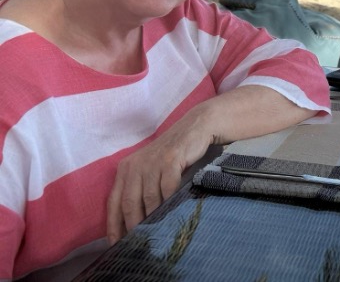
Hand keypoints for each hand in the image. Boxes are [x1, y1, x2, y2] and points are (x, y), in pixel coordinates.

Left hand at [106, 115, 210, 243]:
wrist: (194, 128)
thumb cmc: (171, 154)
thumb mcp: (150, 169)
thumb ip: (140, 189)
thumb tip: (135, 223)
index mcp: (126, 168)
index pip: (114, 201)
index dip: (113, 225)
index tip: (115, 244)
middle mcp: (135, 165)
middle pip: (130, 202)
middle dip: (134, 225)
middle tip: (139, 243)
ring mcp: (153, 162)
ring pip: (149, 198)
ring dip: (153, 217)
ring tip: (157, 233)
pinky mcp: (171, 159)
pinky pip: (167, 188)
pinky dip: (169, 202)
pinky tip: (171, 213)